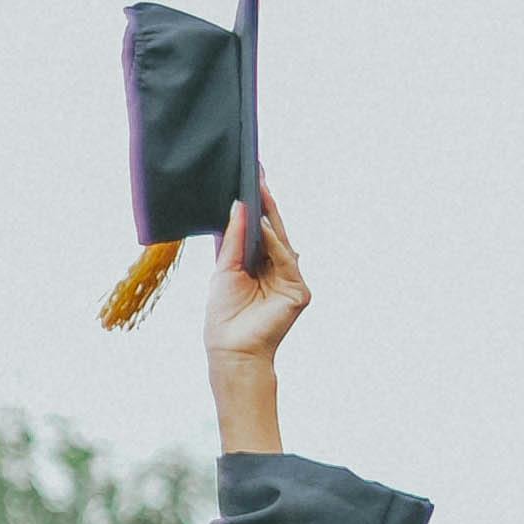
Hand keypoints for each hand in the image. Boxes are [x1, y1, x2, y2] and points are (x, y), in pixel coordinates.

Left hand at [202, 183, 304, 453]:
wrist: (230, 349)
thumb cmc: (225, 315)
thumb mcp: (224, 269)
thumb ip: (233, 239)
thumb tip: (239, 206)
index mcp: (260, 264)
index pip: (261, 229)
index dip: (257, 205)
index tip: (250, 177)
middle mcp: (278, 269)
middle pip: (275, 230)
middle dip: (268, 203)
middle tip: (259, 173)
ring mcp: (291, 280)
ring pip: (283, 242)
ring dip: (271, 217)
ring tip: (259, 191)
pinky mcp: (298, 292)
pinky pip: (286, 261)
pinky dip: (275, 244)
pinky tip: (266, 227)